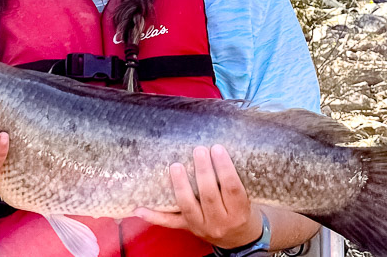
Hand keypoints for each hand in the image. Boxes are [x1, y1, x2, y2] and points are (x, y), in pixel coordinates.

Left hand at [134, 144, 262, 248]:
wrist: (239, 239)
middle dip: (203, 171)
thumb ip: (235, 178)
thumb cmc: (242, 211)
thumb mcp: (247, 197)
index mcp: (239, 212)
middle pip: (209, 196)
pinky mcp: (187, 228)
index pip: (233, 189)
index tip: (217, 148)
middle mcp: (220, 221)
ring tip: (176, 166)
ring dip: (180, 186)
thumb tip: (219, 146)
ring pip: (188, 206)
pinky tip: (139, 208)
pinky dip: (153, 216)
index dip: (225, 168)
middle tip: (199, 150)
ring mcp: (201, 226)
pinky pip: (169, 222)